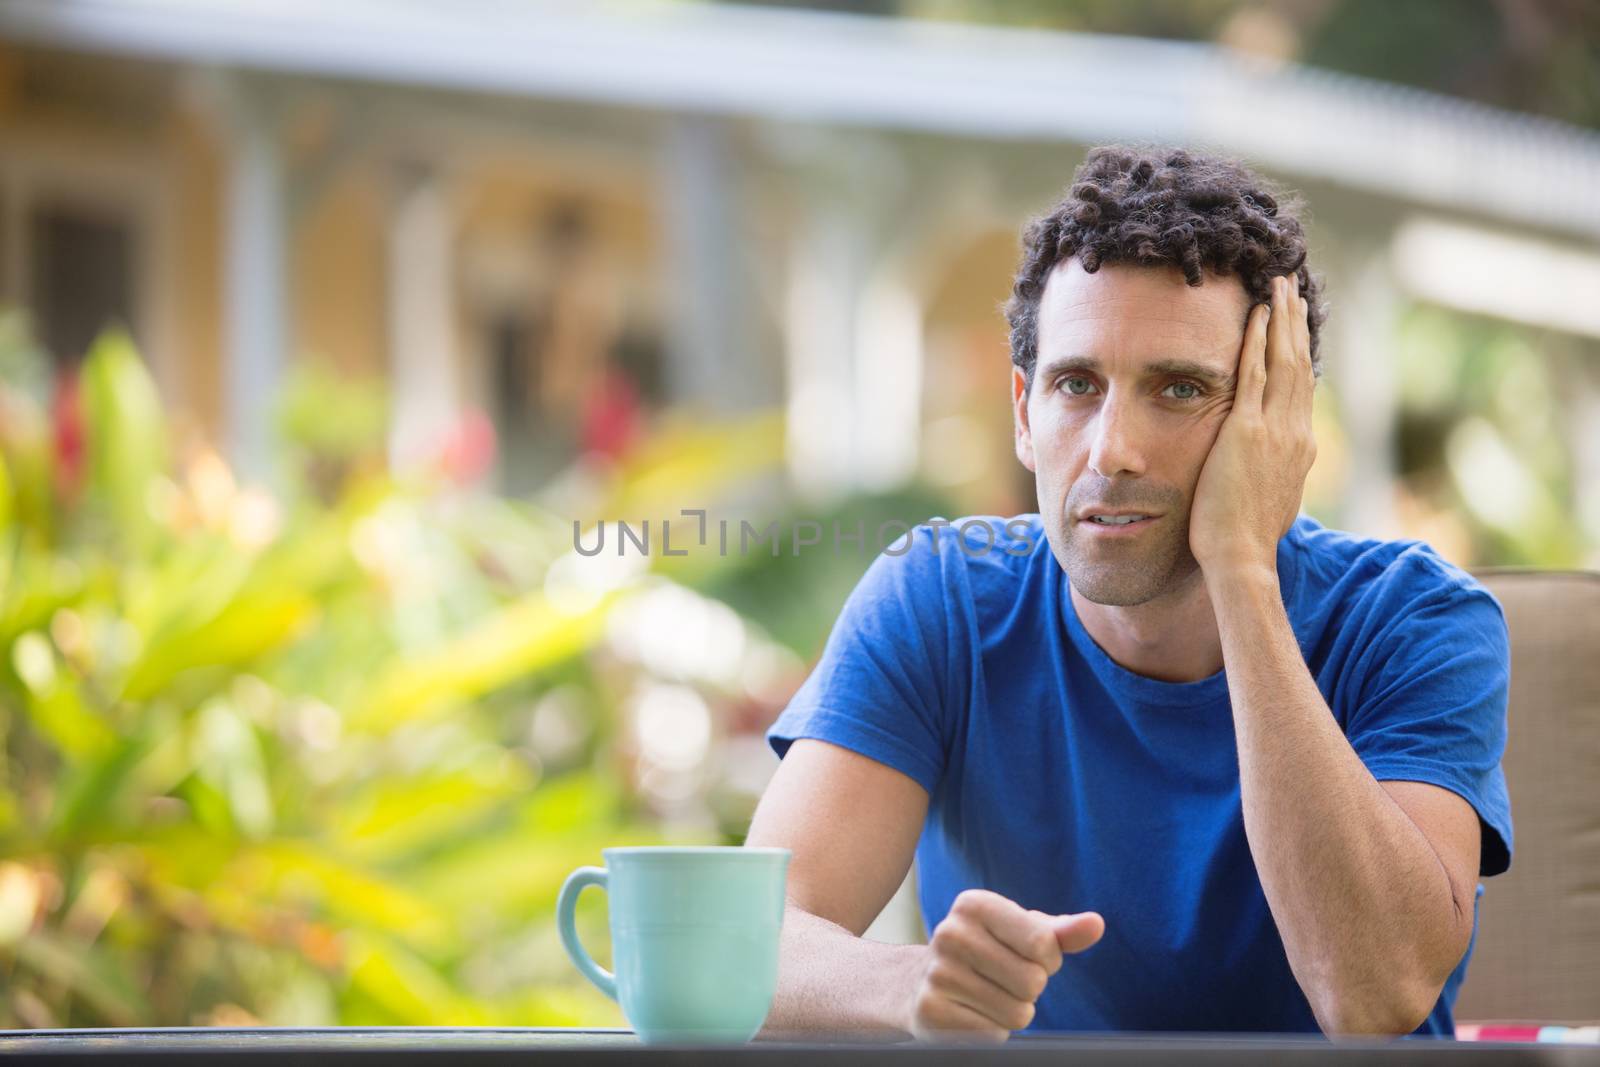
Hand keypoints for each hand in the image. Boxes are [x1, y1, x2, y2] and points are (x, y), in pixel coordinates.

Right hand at [904, 888, 1104, 1042]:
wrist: (920, 984)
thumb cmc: (989, 953)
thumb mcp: (1023, 934)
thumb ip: (1062, 932)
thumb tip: (1096, 924)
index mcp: (975, 904)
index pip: (1043, 943)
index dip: (1048, 959)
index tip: (1028, 956)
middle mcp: (951, 933)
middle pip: (1033, 981)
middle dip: (1031, 988)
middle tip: (1005, 980)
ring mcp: (938, 974)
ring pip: (1018, 1013)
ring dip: (1014, 1012)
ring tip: (988, 996)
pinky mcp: (931, 1012)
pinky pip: (993, 1035)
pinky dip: (992, 1031)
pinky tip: (971, 1013)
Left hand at [1189, 275, 1316, 578]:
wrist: (1241, 557)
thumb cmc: (1245, 540)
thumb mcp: (1270, 500)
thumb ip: (1272, 476)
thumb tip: (1271, 472)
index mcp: (1300, 448)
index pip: (1301, 388)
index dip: (1299, 353)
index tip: (1295, 327)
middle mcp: (1296, 432)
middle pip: (1299, 364)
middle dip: (1295, 324)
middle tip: (1292, 289)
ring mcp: (1274, 430)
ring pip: (1283, 361)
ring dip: (1281, 320)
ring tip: (1280, 287)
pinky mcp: (1247, 431)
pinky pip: (1253, 374)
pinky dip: (1256, 342)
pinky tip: (1256, 315)